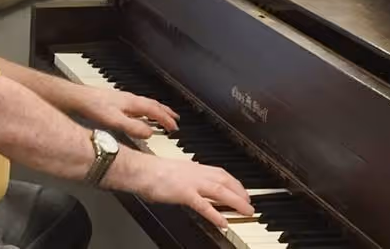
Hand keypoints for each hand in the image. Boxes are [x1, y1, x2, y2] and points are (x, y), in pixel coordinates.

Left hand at [75, 87, 178, 138]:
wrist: (79, 97)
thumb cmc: (94, 107)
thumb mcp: (115, 121)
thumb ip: (133, 127)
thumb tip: (150, 133)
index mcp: (133, 103)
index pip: (155, 111)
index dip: (166, 120)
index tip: (175, 128)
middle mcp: (131, 99)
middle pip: (153, 104)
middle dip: (166, 112)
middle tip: (176, 120)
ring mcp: (124, 99)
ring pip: (146, 103)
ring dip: (157, 110)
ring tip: (163, 116)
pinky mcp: (117, 101)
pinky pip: (138, 105)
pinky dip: (146, 109)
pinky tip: (141, 114)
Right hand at [132, 154, 253, 229]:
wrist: (139, 170)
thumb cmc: (151, 172)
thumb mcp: (174, 172)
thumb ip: (186, 179)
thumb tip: (193, 188)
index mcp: (193, 167)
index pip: (220, 172)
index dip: (234, 182)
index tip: (241, 190)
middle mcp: (195, 172)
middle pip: (225, 180)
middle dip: (241, 191)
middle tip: (250, 203)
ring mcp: (191, 182)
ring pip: (220, 190)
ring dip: (236, 201)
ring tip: (246, 211)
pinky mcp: (184, 193)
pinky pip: (203, 205)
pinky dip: (216, 214)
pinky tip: (223, 222)